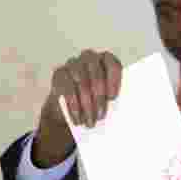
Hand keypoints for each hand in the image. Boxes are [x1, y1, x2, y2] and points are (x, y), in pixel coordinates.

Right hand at [32, 50, 121, 166]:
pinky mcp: (59, 73)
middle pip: (96, 74)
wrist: (72, 107)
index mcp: (106, 60)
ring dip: (86, 105)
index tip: (113, 98)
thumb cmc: (95, 101)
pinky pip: (67, 89)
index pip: (112, 64)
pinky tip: (77, 119)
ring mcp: (73, 63)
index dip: (113, 80)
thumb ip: (112, 99)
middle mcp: (89, 57)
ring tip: (90, 121)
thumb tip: (120, 111)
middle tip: (101, 116)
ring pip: (82, 82)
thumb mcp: (106, 99)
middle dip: (99, 98)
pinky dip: (73, 106)